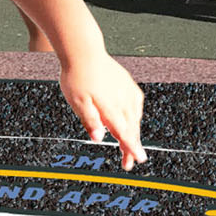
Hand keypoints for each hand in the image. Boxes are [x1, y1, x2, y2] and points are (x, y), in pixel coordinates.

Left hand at [59, 51, 146, 169]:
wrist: (84, 52)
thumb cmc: (77, 76)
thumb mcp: (77, 102)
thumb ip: (89, 121)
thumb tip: (98, 138)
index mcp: (110, 107)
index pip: (124, 133)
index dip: (132, 148)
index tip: (138, 159)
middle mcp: (123, 100)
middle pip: (131, 129)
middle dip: (131, 147)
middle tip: (129, 163)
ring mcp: (127, 91)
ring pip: (135, 118)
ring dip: (134, 133)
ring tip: (129, 146)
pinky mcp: (128, 84)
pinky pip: (136, 106)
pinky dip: (135, 117)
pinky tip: (132, 121)